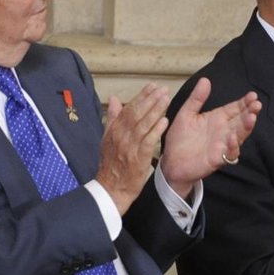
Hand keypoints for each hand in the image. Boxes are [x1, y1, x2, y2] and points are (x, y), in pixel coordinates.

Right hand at [95, 83, 169, 213]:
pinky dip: (156, 130)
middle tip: (163, 89)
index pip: (129, 108)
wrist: (112, 188)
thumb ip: (112, 117)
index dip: (141, 96)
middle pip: (137, 113)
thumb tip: (113, 98)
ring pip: (144, 124)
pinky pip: (149, 141)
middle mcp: (121, 135)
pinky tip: (165, 121)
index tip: (152, 86)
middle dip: (150, 99)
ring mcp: (130, 146)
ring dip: (156, 110)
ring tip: (166, 99)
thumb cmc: (111, 164)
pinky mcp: (138, 158)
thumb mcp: (107, 138)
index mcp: (114, 129)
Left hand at [159, 78, 261, 197]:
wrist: (171, 162)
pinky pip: (229, 153)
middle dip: (250, 112)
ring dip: (246, 127)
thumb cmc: (179, 139)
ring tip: (251, 118)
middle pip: (241, 120)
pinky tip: (233, 137)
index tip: (253, 95)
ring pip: (239, 135)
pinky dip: (233, 146)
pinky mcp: (218, 158)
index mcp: (217, 119)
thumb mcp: (186, 114)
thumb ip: (196, 98)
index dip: (244, 102)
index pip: (235, 108)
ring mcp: (222, 145)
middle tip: (257, 104)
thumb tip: (205, 80)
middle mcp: (223, 131)